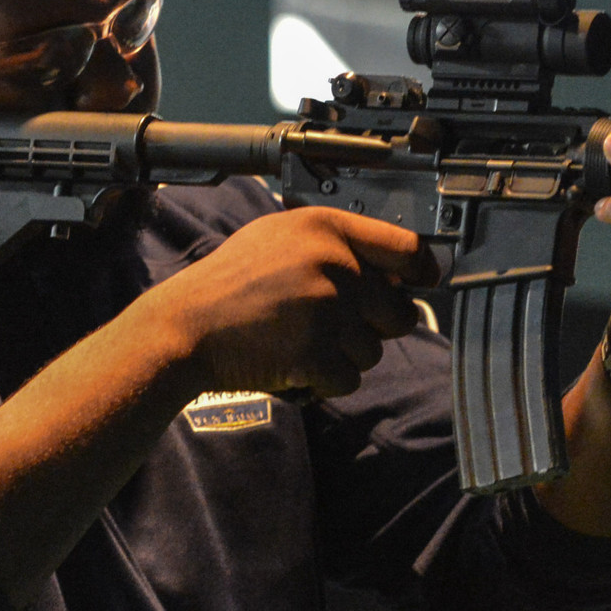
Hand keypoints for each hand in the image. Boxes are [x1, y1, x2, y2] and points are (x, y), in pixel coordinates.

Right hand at [137, 208, 439, 399]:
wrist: (187, 327)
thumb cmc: (230, 285)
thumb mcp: (279, 238)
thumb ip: (334, 244)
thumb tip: (391, 267)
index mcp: (325, 229)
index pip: (405, 248)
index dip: (421, 270)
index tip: (423, 281)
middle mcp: (333, 264)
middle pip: (398, 311)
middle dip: (372, 328)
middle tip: (332, 327)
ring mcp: (326, 309)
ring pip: (373, 350)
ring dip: (344, 357)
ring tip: (300, 342)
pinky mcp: (316, 352)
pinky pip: (350, 379)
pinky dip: (325, 382)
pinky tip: (294, 365)